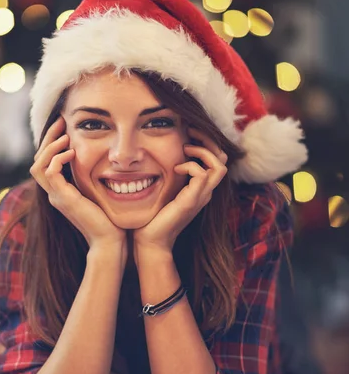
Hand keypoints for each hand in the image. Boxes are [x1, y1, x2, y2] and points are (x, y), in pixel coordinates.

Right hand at [30, 117, 126, 253]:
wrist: (110, 240)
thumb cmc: (109, 219)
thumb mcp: (98, 192)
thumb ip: (92, 177)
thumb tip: (100, 158)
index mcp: (60, 191)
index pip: (45, 162)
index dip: (52, 142)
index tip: (65, 126)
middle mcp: (54, 194)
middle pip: (38, 160)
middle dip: (48, 138)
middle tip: (61, 121)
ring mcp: (57, 197)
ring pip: (38, 166)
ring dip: (50, 147)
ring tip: (65, 136)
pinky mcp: (64, 199)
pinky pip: (50, 173)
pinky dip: (57, 159)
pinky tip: (72, 152)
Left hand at [133, 127, 227, 254]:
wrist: (151, 240)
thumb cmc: (154, 216)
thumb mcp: (165, 189)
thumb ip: (171, 174)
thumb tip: (165, 155)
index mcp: (201, 188)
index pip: (217, 159)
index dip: (206, 142)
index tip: (188, 134)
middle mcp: (205, 191)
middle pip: (223, 159)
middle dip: (208, 140)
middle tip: (190, 132)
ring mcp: (201, 197)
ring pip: (219, 165)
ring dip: (202, 151)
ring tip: (185, 149)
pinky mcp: (191, 201)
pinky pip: (202, 174)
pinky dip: (190, 166)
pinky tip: (176, 169)